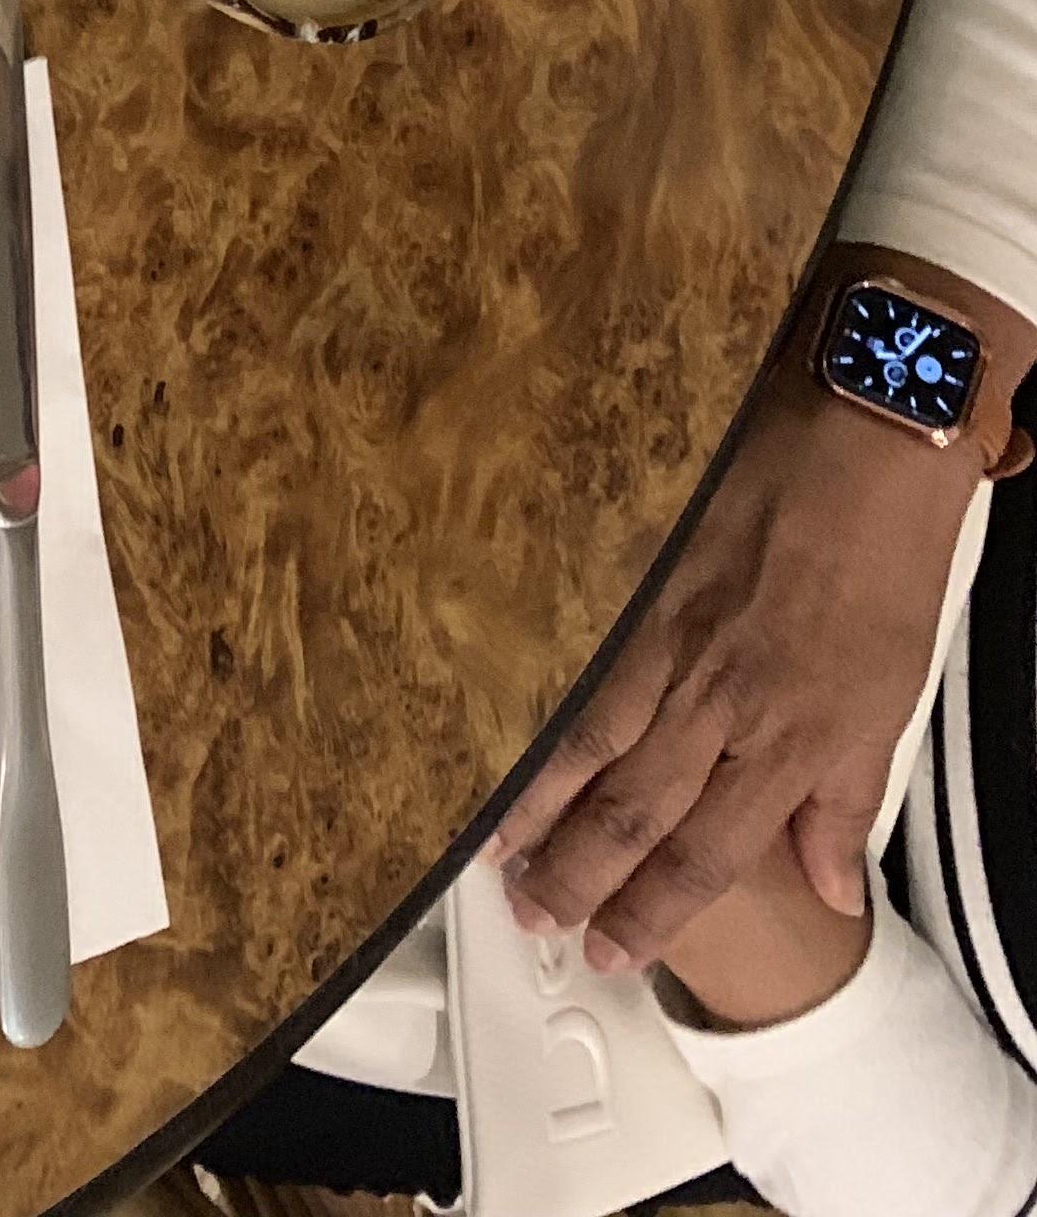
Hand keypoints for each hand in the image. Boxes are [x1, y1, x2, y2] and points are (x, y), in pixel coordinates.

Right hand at [492, 373, 977, 973]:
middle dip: (574, 878)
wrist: (862, 438)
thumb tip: (829, 888)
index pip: (708, 854)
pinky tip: (500, 733)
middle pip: (632, 811)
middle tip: (530, 920)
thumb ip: (847, 800)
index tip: (613, 949)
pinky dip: (535, 711)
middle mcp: (722, 697)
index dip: (653, 913)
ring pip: (588, 742)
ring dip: (537, 806)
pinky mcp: (641, 580)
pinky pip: (579, 664)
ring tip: (494, 851)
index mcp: (793, 736)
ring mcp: (672, 636)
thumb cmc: (886, 559)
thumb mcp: (894, 695)